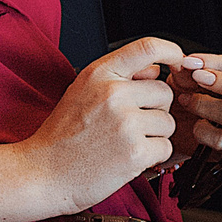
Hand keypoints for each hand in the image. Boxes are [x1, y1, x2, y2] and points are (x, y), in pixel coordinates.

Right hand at [0, 34, 180, 221]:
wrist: (43, 173)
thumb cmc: (61, 136)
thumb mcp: (81, 91)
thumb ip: (118, 76)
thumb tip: (156, 69)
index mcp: (99, 74)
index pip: (147, 48)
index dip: (171, 51)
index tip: (179, 61)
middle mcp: (113, 93)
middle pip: (165, 92)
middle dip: (155, 109)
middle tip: (130, 123)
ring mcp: (126, 123)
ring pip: (168, 122)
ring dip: (154, 135)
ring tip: (125, 142)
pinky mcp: (135, 152)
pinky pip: (165, 147)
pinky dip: (152, 156)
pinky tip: (128, 157)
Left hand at [159, 47, 221, 162]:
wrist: (183, 124)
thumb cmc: (193, 91)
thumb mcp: (190, 74)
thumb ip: (189, 68)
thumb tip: (184, 63)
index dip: (218, 62)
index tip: (191, 62)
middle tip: (197, 77)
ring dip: (207, 106)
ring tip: (186, 99)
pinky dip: (203, 130)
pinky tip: (196, 122)